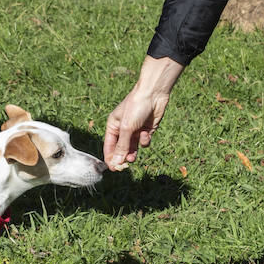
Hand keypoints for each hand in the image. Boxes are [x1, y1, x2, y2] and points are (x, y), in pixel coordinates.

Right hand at [104, 55, 184, 169]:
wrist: (154, 94)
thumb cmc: (136, 107)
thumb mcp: (127, 128)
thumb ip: (122, 146)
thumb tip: (116, 162)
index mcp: (113, 126)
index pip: (110, 146)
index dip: (111, 158)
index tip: (113, 169)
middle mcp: (123, 129)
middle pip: (121, 149)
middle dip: (123, 157)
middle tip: (125, 165)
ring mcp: (135, 131)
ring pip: (133, 148)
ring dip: (133, 152)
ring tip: (133, 157)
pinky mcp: (147, 131)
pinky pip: (144, 142)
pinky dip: (145, 140)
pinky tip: (146, 134)